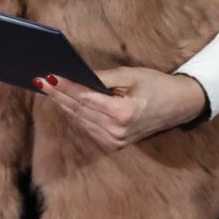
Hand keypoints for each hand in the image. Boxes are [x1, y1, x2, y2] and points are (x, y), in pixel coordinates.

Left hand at [36, 67, 207, 151]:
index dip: (64, 86)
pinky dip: (74, 114)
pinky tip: (63, 102)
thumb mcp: (130, 75)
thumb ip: (102, 78)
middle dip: (57, 94)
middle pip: (78, 110)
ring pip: (80, 120)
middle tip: (39, 80)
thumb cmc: (156, 85)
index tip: (48, 76)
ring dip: (62, 104)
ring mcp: (115, 140)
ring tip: (47, 89)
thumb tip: (75, 75)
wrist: (179, 106)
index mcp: (122, 113)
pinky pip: (87, 127)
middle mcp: (117, 131)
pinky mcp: (115, 144)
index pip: (84, 98)